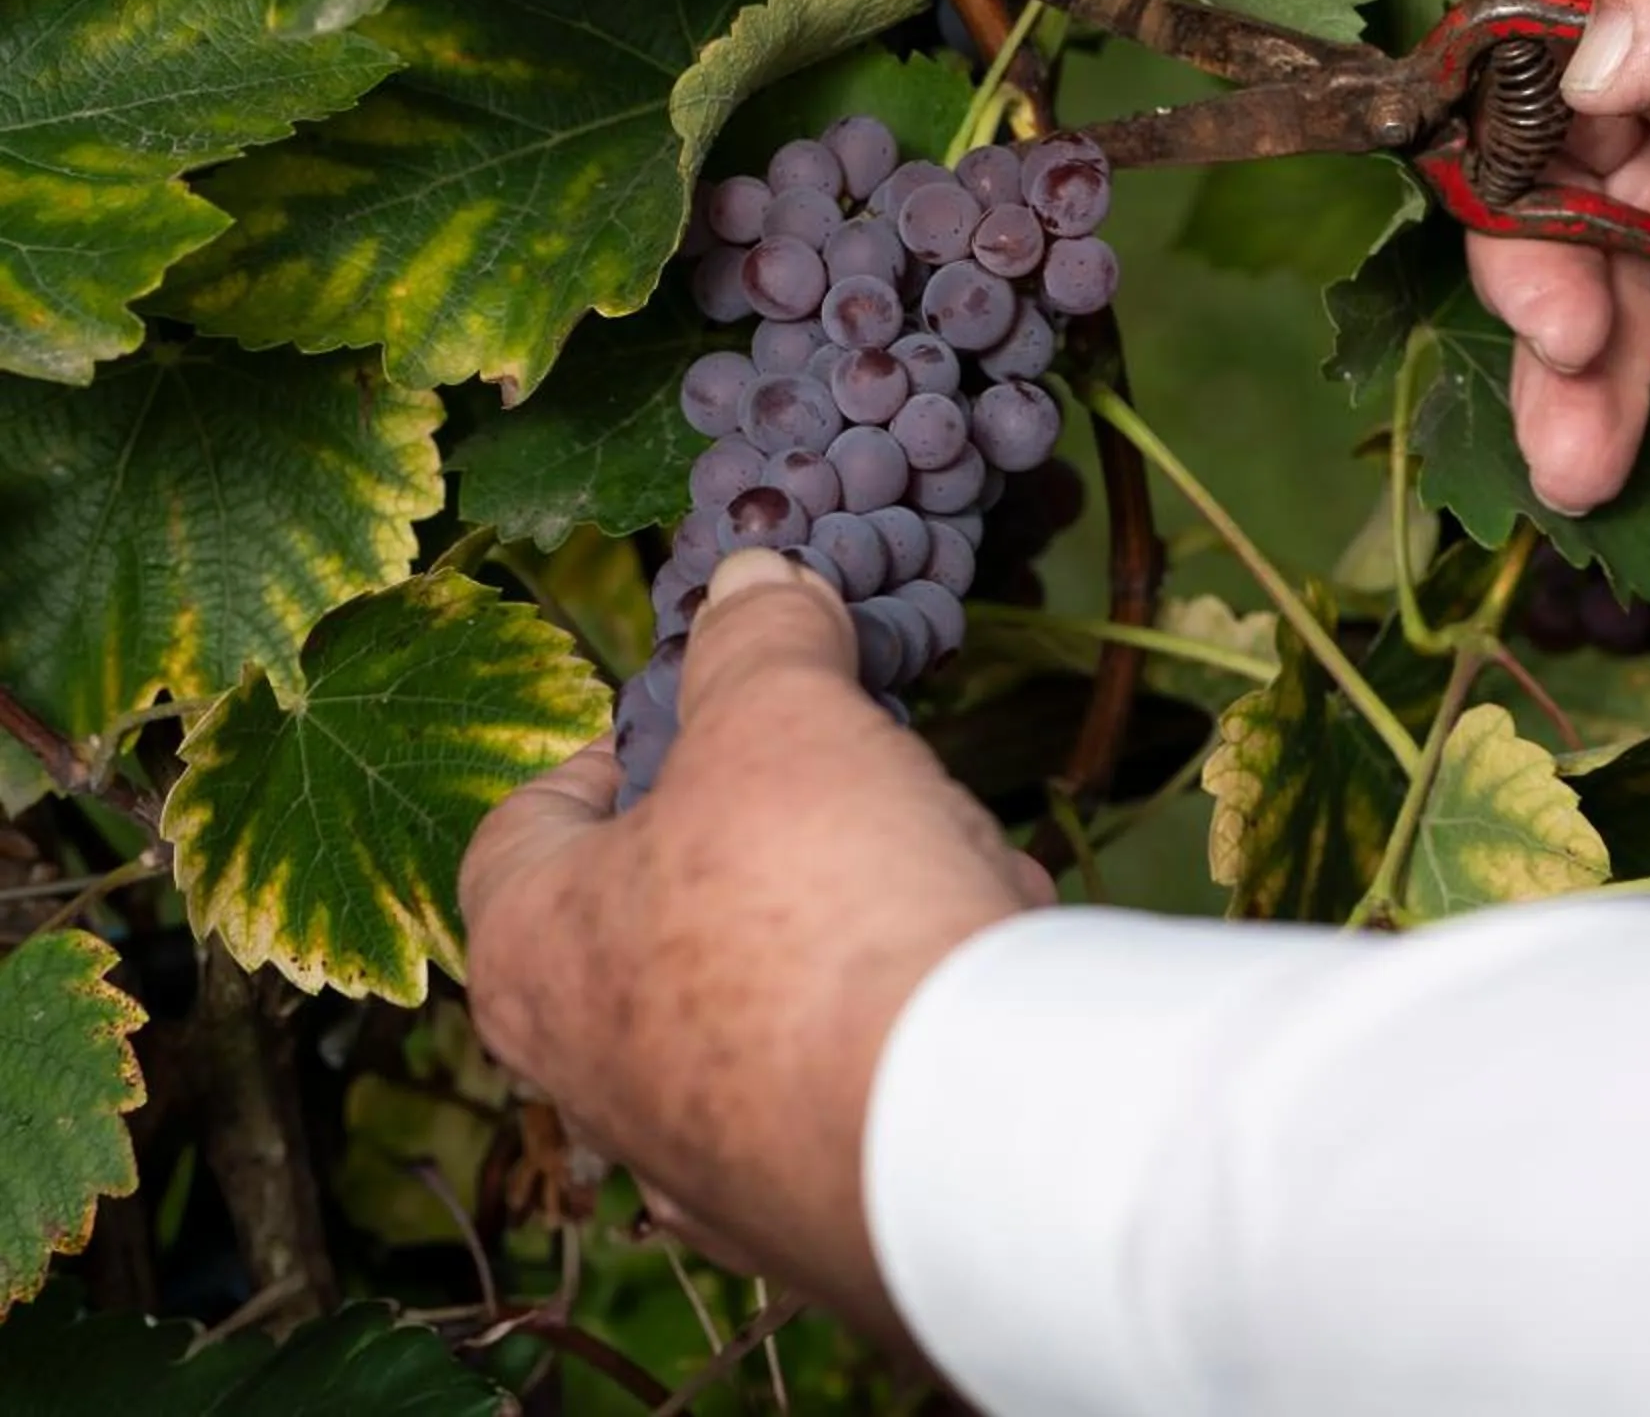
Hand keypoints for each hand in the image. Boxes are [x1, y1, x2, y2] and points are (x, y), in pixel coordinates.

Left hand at [459, 550, 1049, 1336]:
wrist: (958, 1138)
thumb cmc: (820, 912)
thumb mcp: (783, 715)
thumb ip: (757, 638)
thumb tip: (751, 580)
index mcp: (536, 957)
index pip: (522, 832)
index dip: (607, 755)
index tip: (692, 718)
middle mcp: (592, 1082)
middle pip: (659, 912)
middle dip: (767, 833)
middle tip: (845, 777)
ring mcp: (704, 1168)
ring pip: (766, 1002)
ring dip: (853, 923)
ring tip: (943, 866)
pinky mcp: (815, 1223)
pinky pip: (849, 1086)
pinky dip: (904, 1020)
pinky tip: (974, 971)